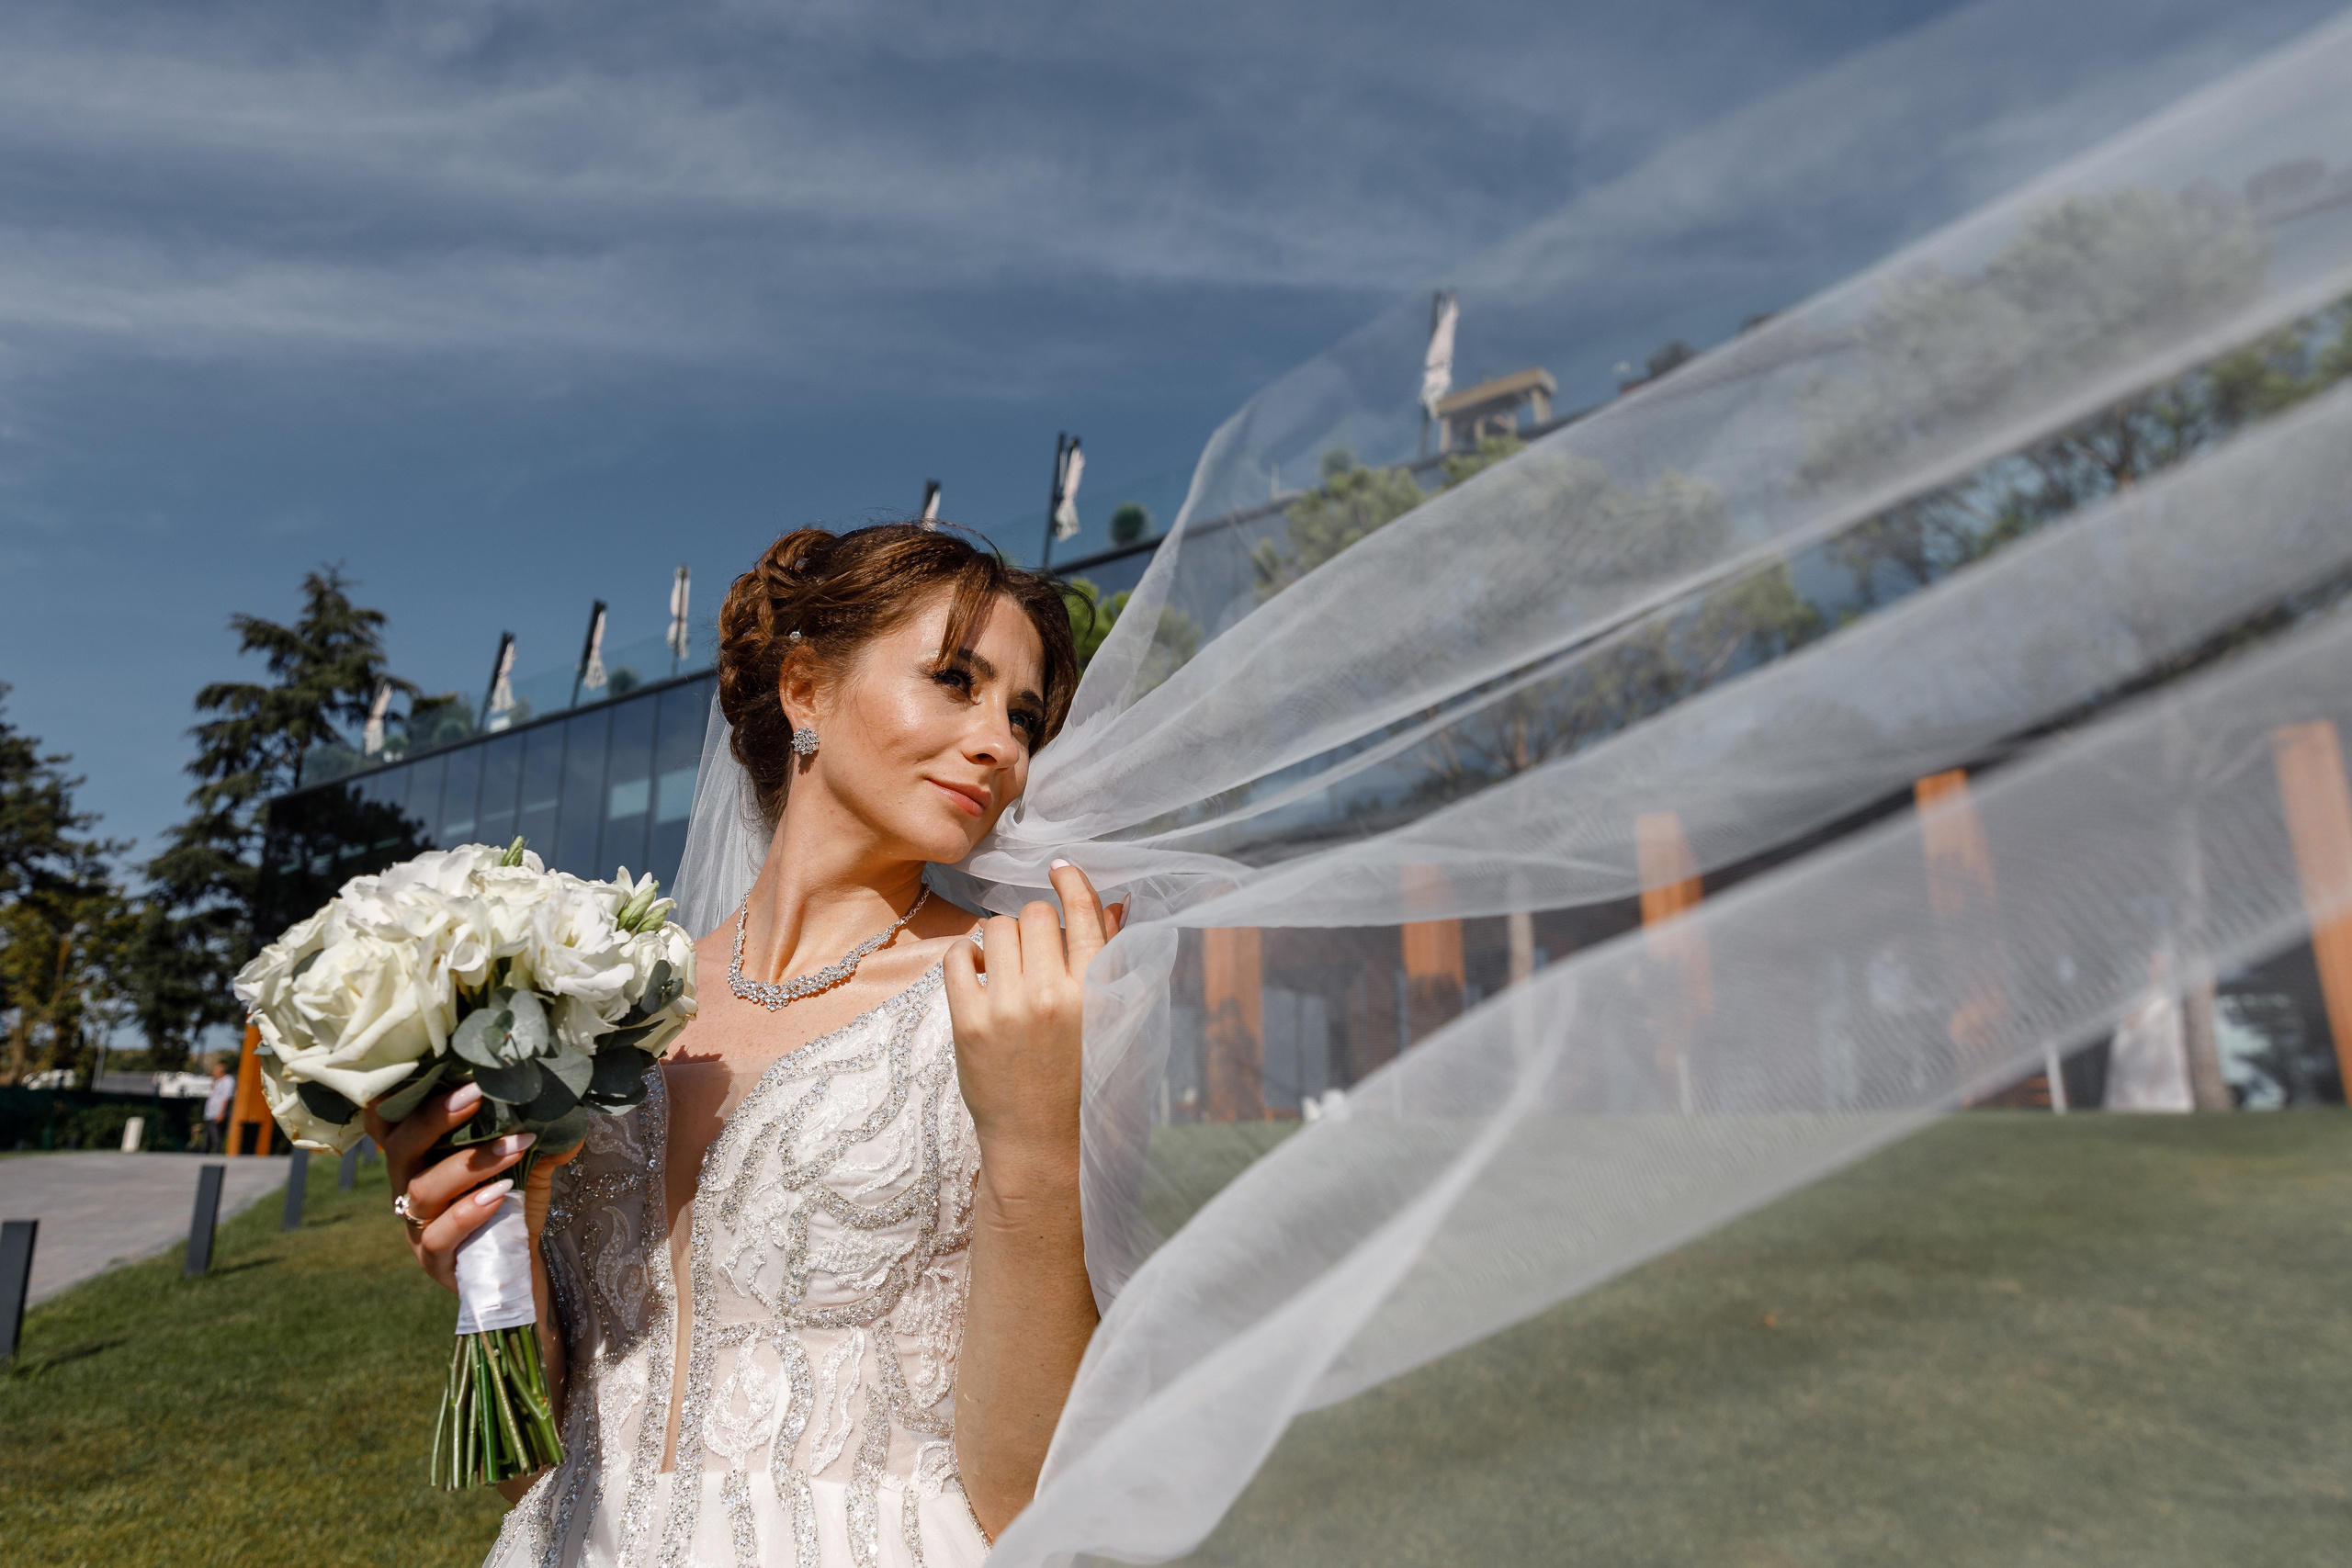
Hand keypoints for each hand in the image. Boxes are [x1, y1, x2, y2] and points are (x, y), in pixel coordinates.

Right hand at [363, 1083, 577, 1292]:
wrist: (523, 1276)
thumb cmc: (515, 1214)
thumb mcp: (526, 1167)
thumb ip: (535, 1136)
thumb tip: (561, 1102)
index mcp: (421, 1161)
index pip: (390, 1124)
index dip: (400, 1096)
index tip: (435, 1068)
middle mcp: (408, 1190)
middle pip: (399, 1147)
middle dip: (435, 1116)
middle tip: (477, 1091)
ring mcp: (416, 1228)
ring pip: (422, 1189)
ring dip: (471, 1163)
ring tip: (516, 1145)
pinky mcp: (433, 1262)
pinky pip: (439, 1235)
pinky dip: (470, 1211)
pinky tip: (502, 1194)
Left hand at [943, 862, 1124, 1180]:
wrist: (1042, 1145)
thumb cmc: (1084, 1081)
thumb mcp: (1113, 1021)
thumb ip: (1115, 961)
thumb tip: (1115, 904)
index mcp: (1097, 993)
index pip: (1083, 914)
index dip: (1071, 882)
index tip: (1059, 869)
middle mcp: (1052, 995)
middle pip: (1036, 916)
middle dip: (1036, 926)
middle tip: (1036, 954)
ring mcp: (1007, 1008)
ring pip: (996, 928)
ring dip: (1001, 940)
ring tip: (1007, 968)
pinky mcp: (968, 1022)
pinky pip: (957, 956)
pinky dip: (966, 956)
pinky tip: (980, 975)